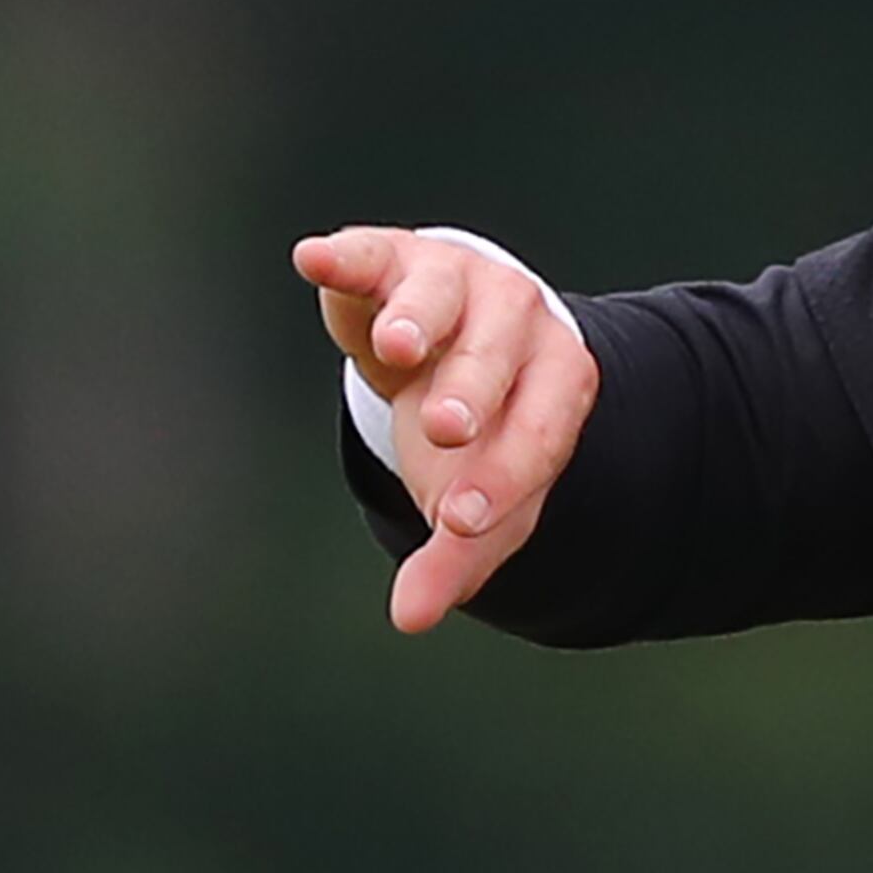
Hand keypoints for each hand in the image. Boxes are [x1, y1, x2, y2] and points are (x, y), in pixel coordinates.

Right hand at [292, 226, 598, 633]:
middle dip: (474, 390)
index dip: (504, 476)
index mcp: (558, 381)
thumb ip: (455, 552)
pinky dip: (348, 257)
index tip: (459, 521)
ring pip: (446, 294)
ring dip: (422, 319)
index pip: (541, 430)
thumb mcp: (474, 486)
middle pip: (501, 355)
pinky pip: (374, 253)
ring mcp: (459, 281)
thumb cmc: (478, 423)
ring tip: (399, 345)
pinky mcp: (395, 257)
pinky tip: (314, 259)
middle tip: (446, 429)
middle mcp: (520, 321)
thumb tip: (410, 619)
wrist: (461, 330)